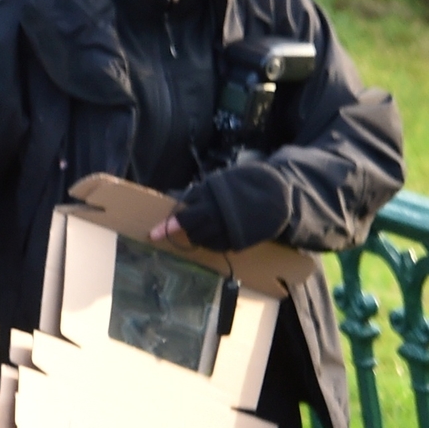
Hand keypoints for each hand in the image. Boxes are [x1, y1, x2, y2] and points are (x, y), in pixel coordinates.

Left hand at [171, 159, 291, 251]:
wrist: (276, 196)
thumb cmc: (244, 184)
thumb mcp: (220, 182)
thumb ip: (200, 193)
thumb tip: (176, 199)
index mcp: (209, 193)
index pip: (183, 211)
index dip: (168, 223)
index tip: (153, 234)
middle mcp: (214, 211)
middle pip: (188, 226)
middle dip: (177, 230)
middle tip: (166, 232)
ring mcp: (224, 227)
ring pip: (200, 238)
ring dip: (196, 235)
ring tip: (203, 227)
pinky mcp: (235, 240)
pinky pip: (215, 246)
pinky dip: (211, 242)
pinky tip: (215, 234)